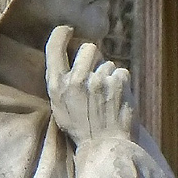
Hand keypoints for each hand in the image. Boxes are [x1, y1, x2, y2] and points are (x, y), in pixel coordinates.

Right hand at [46, 27, 133, 147]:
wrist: (105, 148)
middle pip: (89, 48)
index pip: (54, 47)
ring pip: (108, 64)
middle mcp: (76, 80)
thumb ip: (62, 83)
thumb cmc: (82, 130)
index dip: (61, 34)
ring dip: (109, 77)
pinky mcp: (118, 83)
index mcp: (57, 86)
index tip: (68, 30)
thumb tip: (70, 58)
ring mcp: (98, 80)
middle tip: (97, 78)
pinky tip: (118, 101)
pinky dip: (123, 85)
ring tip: (107, 100)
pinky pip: (122, 73)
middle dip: (94, 59)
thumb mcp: (60, 108)